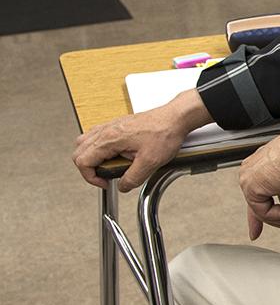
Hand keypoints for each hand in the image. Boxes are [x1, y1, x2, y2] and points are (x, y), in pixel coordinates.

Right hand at [73, 88, 210, 190]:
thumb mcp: (150, 163)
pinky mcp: (118, 125)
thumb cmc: (165, 133)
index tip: (105, 183)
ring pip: (85, 142)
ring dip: (92, 157)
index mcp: (109, 139)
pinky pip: (97, 137)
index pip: (82, 161)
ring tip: (109, 166)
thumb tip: (122, 186)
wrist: (176, 118)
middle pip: (79, 151)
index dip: (91, 177)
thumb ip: (133, 178)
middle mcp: (106, 130)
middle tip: (105, 176)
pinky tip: (115, 155)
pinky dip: (99, 149)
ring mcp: (111, 126)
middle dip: (88, 169)